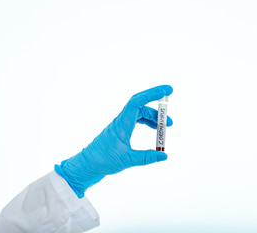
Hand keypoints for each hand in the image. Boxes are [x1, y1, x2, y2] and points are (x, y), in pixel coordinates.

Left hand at [55, 85, 172, 197]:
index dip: (152, 93)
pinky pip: (136, 121)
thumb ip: (147, 157)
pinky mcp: (120, 132)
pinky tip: (154, 131)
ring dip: (153, 118)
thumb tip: (164, 155)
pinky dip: (147, 123)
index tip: (167, 90)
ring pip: (139, 114)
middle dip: (156, 104)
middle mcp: (121, 121)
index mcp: (122, 123)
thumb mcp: (127, 160)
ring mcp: (120, 125)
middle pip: (141, 105)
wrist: (86, 166)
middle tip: (169, 111)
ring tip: (166, 127)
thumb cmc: (103, 160)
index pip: (137, 102)